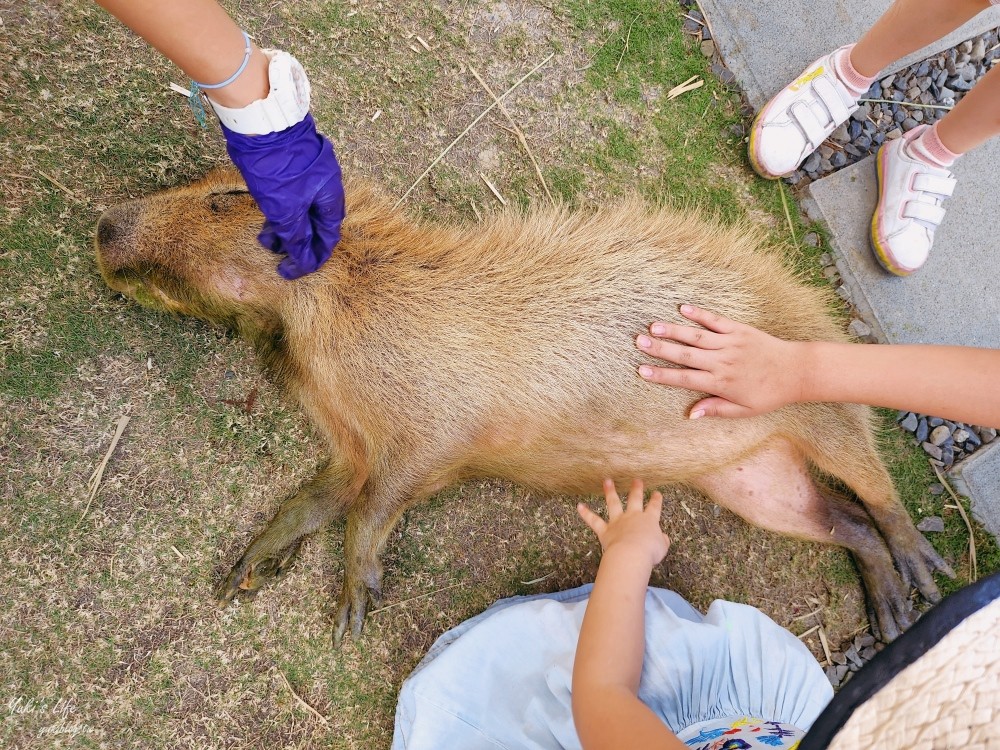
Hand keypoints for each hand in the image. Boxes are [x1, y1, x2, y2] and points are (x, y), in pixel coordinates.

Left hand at [222, 114, 344, 279]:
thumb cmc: (277, 165)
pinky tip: (265, 213)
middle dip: (296, 243)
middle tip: (276, 256)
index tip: (294, 270)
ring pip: (301, 210)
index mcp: (331, 196)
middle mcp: (325, 185)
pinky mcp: (293, 165)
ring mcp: (309, 173)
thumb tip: (302, 258)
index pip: (328, 236)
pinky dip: (281, 210)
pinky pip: (292, 196)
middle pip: (315, 224)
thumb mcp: (285, 209)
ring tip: (264, 237)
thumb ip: (295, 236)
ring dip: (284, 228)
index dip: (313, 257)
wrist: (261, 120)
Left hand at [577, 479, 669, 568]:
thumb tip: (663, 538)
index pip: (654, 508)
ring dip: (610, 491)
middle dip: (636, 489)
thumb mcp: (662, 547)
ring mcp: (618, 522)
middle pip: (635, 499)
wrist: (632, 554)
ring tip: (607, 481)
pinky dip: (586, 513)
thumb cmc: (649, 552)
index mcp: (649, 520)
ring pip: (613, 503)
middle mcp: (633, 517)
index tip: (656, 493)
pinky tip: (579, 506)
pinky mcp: (605, 530)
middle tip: (636, 480)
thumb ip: (662, 541)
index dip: (656, 500)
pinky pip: (594, 520)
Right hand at [635, 304, 806, 418]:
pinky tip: (683, 308)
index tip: (642, 371)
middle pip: (686, 355)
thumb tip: (690, 414)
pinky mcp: (740, 330)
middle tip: (639, 342)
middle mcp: (723, 362)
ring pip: (697, 336)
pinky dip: (700, 314)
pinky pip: (716, 321)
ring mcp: (731, 344)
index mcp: (721, 383)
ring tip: (653, 326)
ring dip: (674, 330)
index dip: (662, 375)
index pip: (685, 379)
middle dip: (661, 349)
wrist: (796, 372)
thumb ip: (716, 410)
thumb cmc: (769, 394)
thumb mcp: (743, 410)